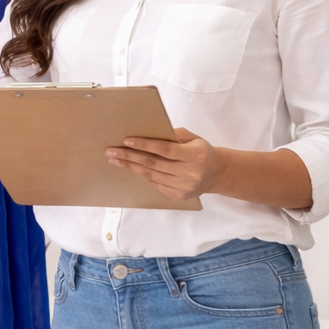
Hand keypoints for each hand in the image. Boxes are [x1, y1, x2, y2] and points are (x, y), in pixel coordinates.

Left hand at [105, 128, 220, 200]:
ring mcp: (184, 187)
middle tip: (111, 151)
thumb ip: (173, 135)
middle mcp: (189, 173)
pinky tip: (130, 167)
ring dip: (131, 166)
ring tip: (115, 159)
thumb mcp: (193, 138)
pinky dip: (141, 174)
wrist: (217, 174)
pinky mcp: (178, 195)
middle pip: (153, 164)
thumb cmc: (201, 151)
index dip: (145, 145)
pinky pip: (155, 183)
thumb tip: (147, 132)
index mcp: (194, 156)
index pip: (165, 150)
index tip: (126, 140)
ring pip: (151, 175)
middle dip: (129, 156)